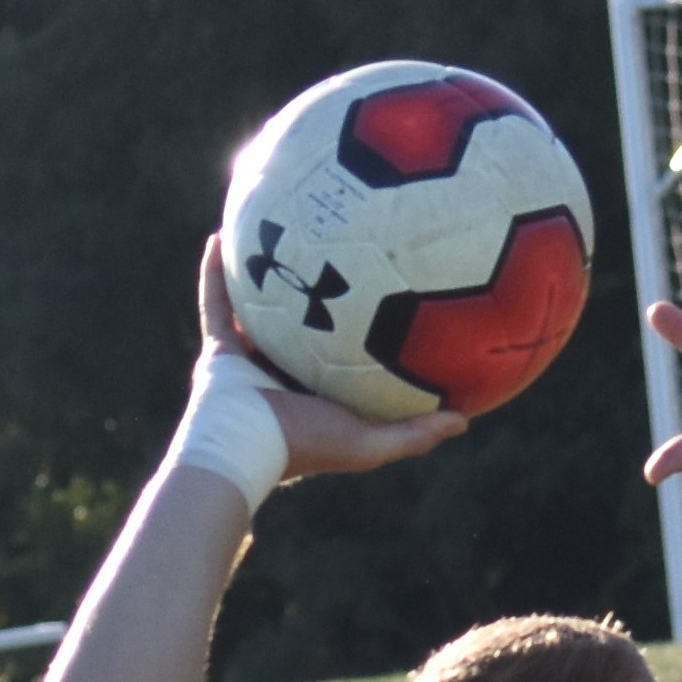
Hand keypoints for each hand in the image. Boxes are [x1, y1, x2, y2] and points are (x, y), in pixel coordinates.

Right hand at [197, 235, 465, 476]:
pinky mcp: (219, 347)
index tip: (384, 308)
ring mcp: (248, 360)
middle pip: (302, 331)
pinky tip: (225, 233)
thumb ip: (415, 433)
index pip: (342, 363)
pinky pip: (216, 298)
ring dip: (267, 277)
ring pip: (259, 311)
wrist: (245, 448)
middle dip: (316, 300)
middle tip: (334, 259)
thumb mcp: (371, 441)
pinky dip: (217, 270)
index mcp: (316, 397)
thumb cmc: (307, 445)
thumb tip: (465, 419)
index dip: (361, 338)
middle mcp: (281, 376)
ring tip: (280, 235)